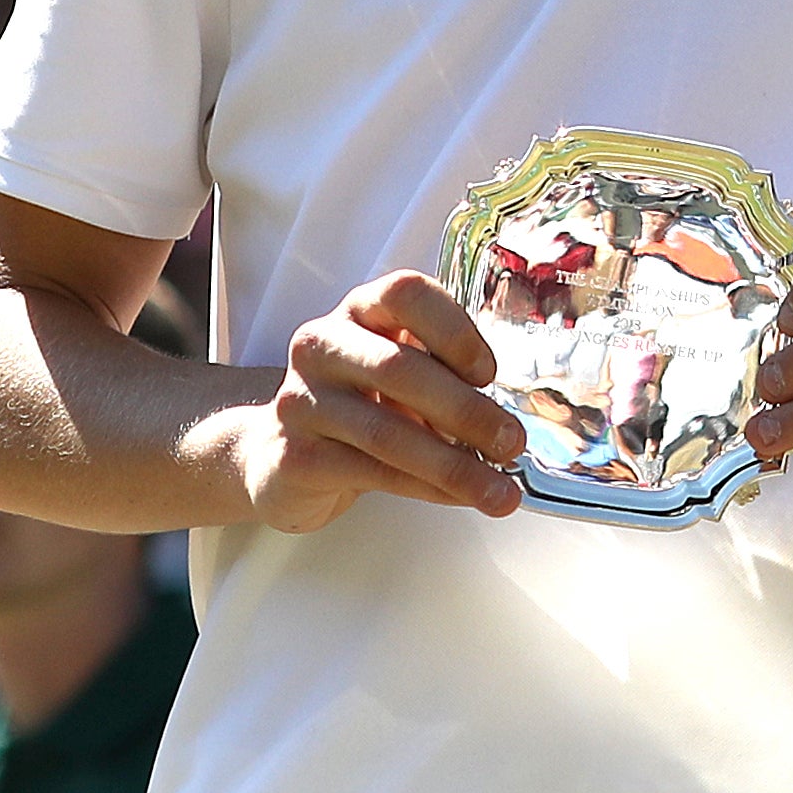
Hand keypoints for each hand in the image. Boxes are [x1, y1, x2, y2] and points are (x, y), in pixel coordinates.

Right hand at [232, 271, 525, 533]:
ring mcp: (302, 400)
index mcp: (359, 310)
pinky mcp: (295, 455)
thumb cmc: (359, 405)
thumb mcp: (398, 374)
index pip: (406, 293)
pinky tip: (458, 498)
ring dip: (453, 465)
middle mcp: (322, 344)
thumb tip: (509, 421)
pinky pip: (372, 473)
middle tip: (512, 443)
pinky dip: (426, 489)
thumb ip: (443, 377)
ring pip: (386, 432)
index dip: (453, 329)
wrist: (280, 453)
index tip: (489, 373)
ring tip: (500, 491)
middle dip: (466, 411)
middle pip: (398, 367)